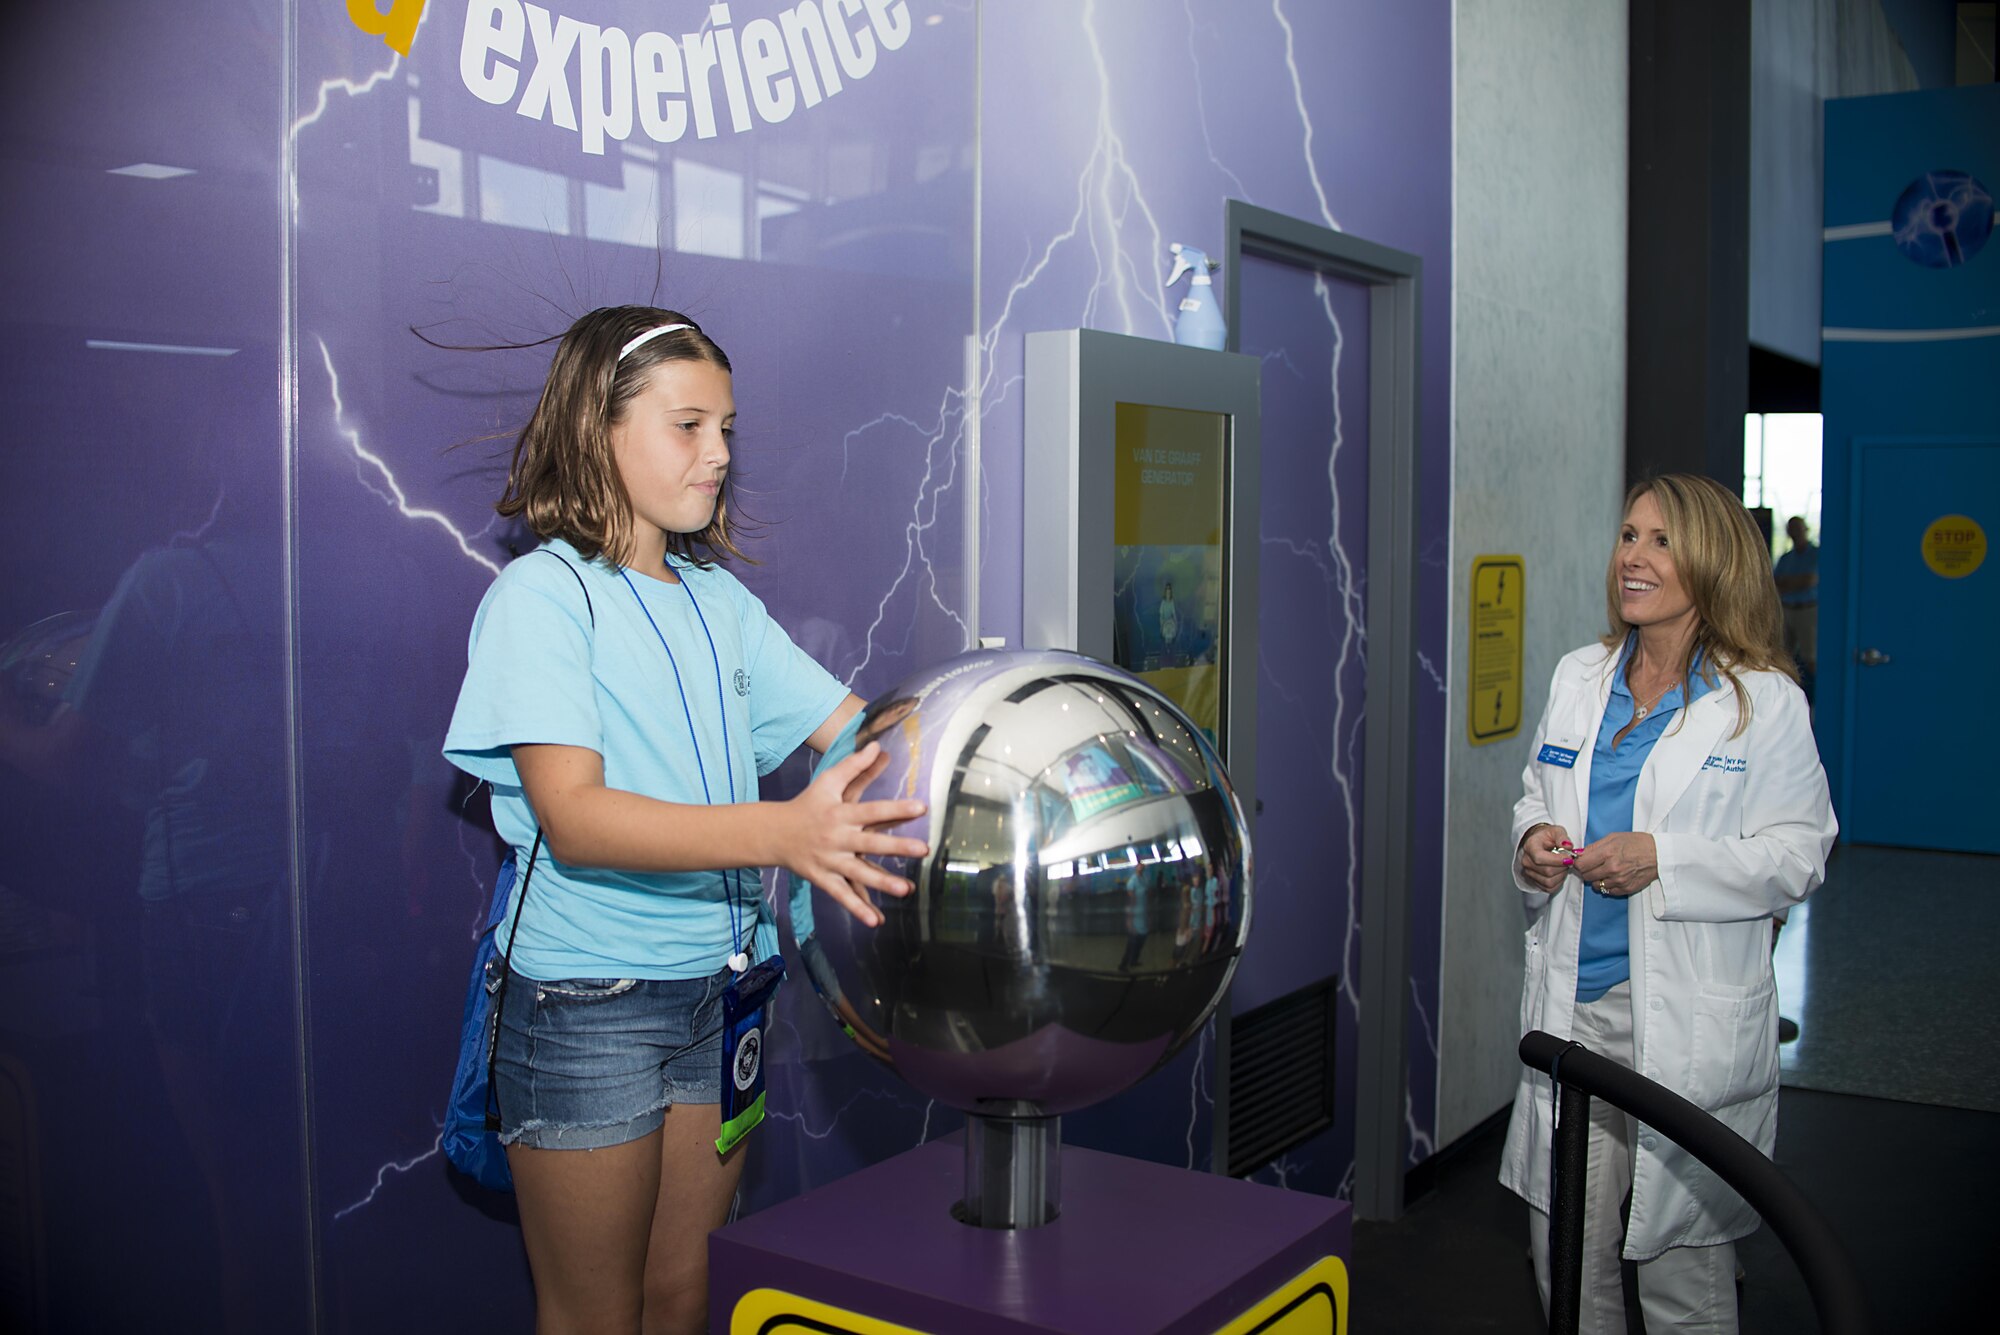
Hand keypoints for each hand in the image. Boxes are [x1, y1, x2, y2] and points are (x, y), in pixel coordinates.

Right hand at [776, 742, 928, 927]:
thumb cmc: (808, 804)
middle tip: (923, 849)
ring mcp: (830, 861)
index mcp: (841, 813)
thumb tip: (878, 745)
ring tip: (906, 890)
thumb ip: (854, 765)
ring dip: (882, 882)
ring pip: (859, 874)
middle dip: (897, 846)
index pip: (873, 810)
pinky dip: (857, 909)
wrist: (774, 833)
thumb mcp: (828, 781)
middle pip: (870, 843)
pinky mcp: (823, 879)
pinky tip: (876, 921)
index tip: (921, 808)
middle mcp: (837, 838)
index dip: (896, 809)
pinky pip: (842, 895)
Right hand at [1517, 823, 1574, 893]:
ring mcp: (1529, 873)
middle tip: (1568, 860)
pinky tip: (1559, 872)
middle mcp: (1526, 861)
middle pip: (1547, 871)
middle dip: (1562, 867)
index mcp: (1530, 847)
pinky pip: (1549, 888)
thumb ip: (1562, 837)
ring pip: (1549, 881)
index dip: (1556, 860)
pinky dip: (1558, 882)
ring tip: (1563, 866)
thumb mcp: (1557, 831)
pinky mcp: (1534, 882)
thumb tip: (1567, 846)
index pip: (1540, 858)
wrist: (1541, 844)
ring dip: (1561, 875)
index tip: (1569, 858)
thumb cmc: (1548, 837)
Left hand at [1569, 832, 1657, 897]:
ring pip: (1596, 885)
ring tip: (1604, 870)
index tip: (1580, 861)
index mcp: (1607, 853)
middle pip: (1586, 876)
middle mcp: (1612, 868)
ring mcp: (1620, 880)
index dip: (1578, 863)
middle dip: (1587, 870)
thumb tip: (1579, 854)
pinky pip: (1608, 891)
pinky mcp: (1626, 889)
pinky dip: (1607, 885)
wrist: (1658, 854)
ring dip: (1597, 879)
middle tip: (1593, 865)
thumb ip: (1594, 847)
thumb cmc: (1636, 843)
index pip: (1581, 865)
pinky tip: (1613, 877)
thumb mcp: (1613, 838)